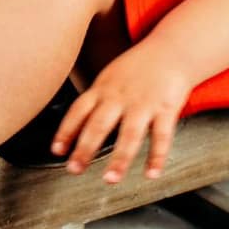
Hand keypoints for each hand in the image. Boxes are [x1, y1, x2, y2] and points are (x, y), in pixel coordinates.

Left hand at [50, 45, 191, 185]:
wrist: (171, 49)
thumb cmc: (137, 68)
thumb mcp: (109, 77)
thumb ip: (94, 101)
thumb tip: (73, 128)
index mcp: (103, 88)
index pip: (78, 110)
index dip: (66, 130)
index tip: (57, 151)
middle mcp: (120, 96)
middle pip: (99, 124)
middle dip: (85, 148)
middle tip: (74, 169)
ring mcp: (143, 103)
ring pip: (130, 133)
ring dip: (119, 158)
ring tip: (111, 179)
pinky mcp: (166, 108)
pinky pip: (162, 136)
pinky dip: (157, 157)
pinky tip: (151, 173)